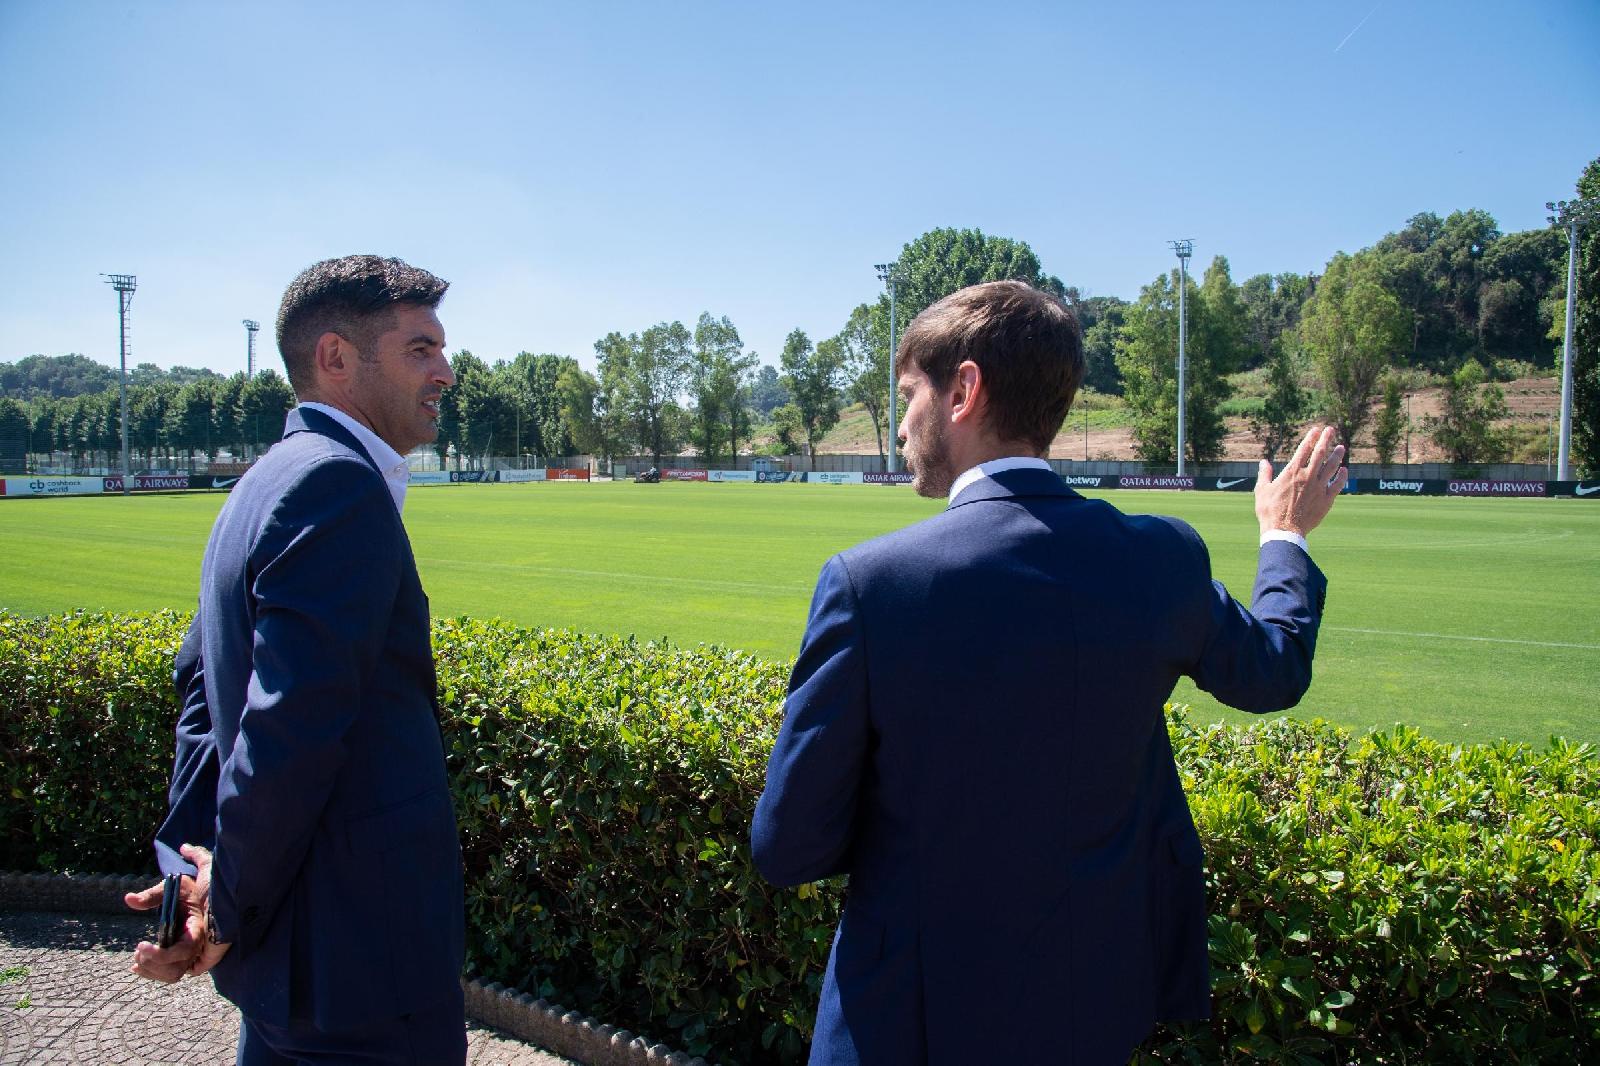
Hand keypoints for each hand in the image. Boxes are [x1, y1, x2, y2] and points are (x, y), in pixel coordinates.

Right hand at [127, 843, 230, 981]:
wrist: (232, 881)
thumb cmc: (214, 882)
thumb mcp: (175, 887)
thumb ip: (152, 895)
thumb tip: (128, 899)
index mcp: (188, 934)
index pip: (169, 960)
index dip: (149, 964)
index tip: (133, 961)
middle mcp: (195, 946)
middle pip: (167, 971)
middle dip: (148, 965)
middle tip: (137, 952)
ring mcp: (202, 951)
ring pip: (173, 973)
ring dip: (152, 964)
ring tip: (141, 949)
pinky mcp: (209, 954)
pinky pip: (184, 968)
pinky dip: (163, 961)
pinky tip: (149, 949)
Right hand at [1256, 425, 1346, 538]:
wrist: (1284, 531)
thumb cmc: (1270, 511)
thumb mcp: (1262, 491)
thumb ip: (1265, 474)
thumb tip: (1264, 462)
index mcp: (1292, 473)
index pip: (1304, 450)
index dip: (1311, 438)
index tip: (1316, 430)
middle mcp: (1308, 477)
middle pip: (1320, 454)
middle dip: (1326, 440)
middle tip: (1330, 430)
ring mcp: (1319, 488)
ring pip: (1332, 467)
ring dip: (1337, 456)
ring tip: (1341, 447)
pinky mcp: (1326, 500)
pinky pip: (1337, 485)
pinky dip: (1342, 476)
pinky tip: (1344, 470)